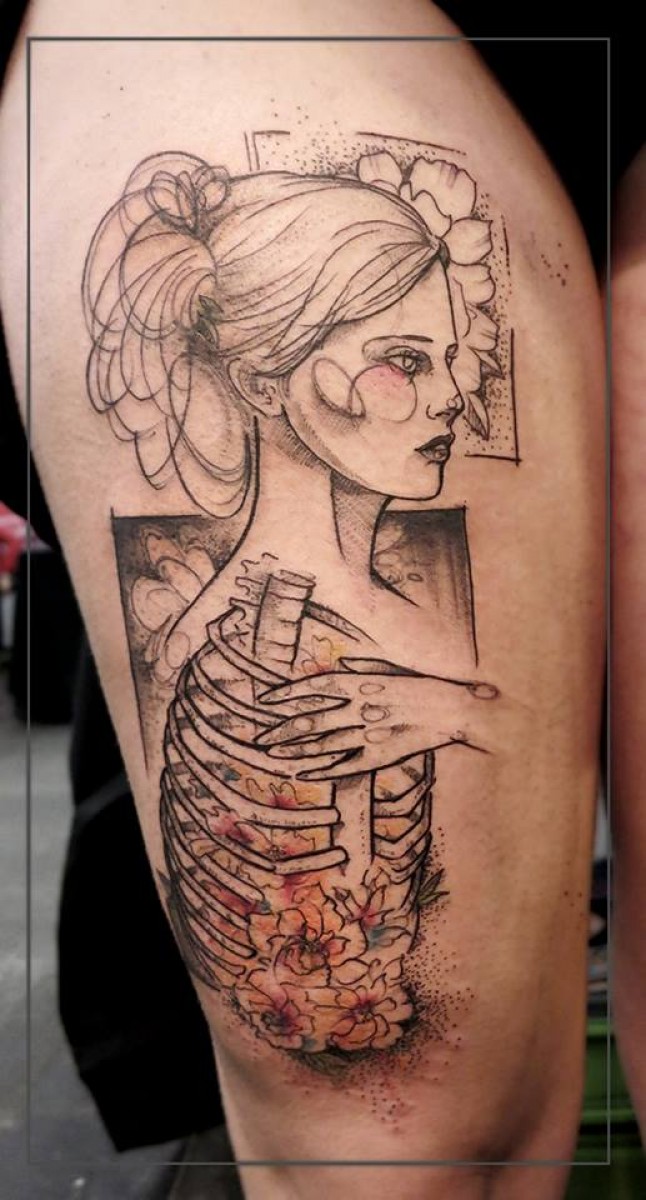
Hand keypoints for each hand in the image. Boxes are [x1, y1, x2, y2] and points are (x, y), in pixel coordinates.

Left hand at [254, 657, 498, 778]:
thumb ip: (363, 666)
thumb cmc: (421, 685)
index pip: (312, 688)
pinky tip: (303, 772)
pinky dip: (322, 770)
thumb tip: (342, 662)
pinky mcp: (379, 756)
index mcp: (359, 683)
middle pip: (311, 720)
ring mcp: (367, 734)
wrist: (453, 709)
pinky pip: (344, 766)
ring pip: (322, 745)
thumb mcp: (390, 668)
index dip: (286, 695)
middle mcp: (358, 708)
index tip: (266, 701)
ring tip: (273, 753)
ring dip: (295, 750)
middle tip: (260, 737)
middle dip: (282, 729)